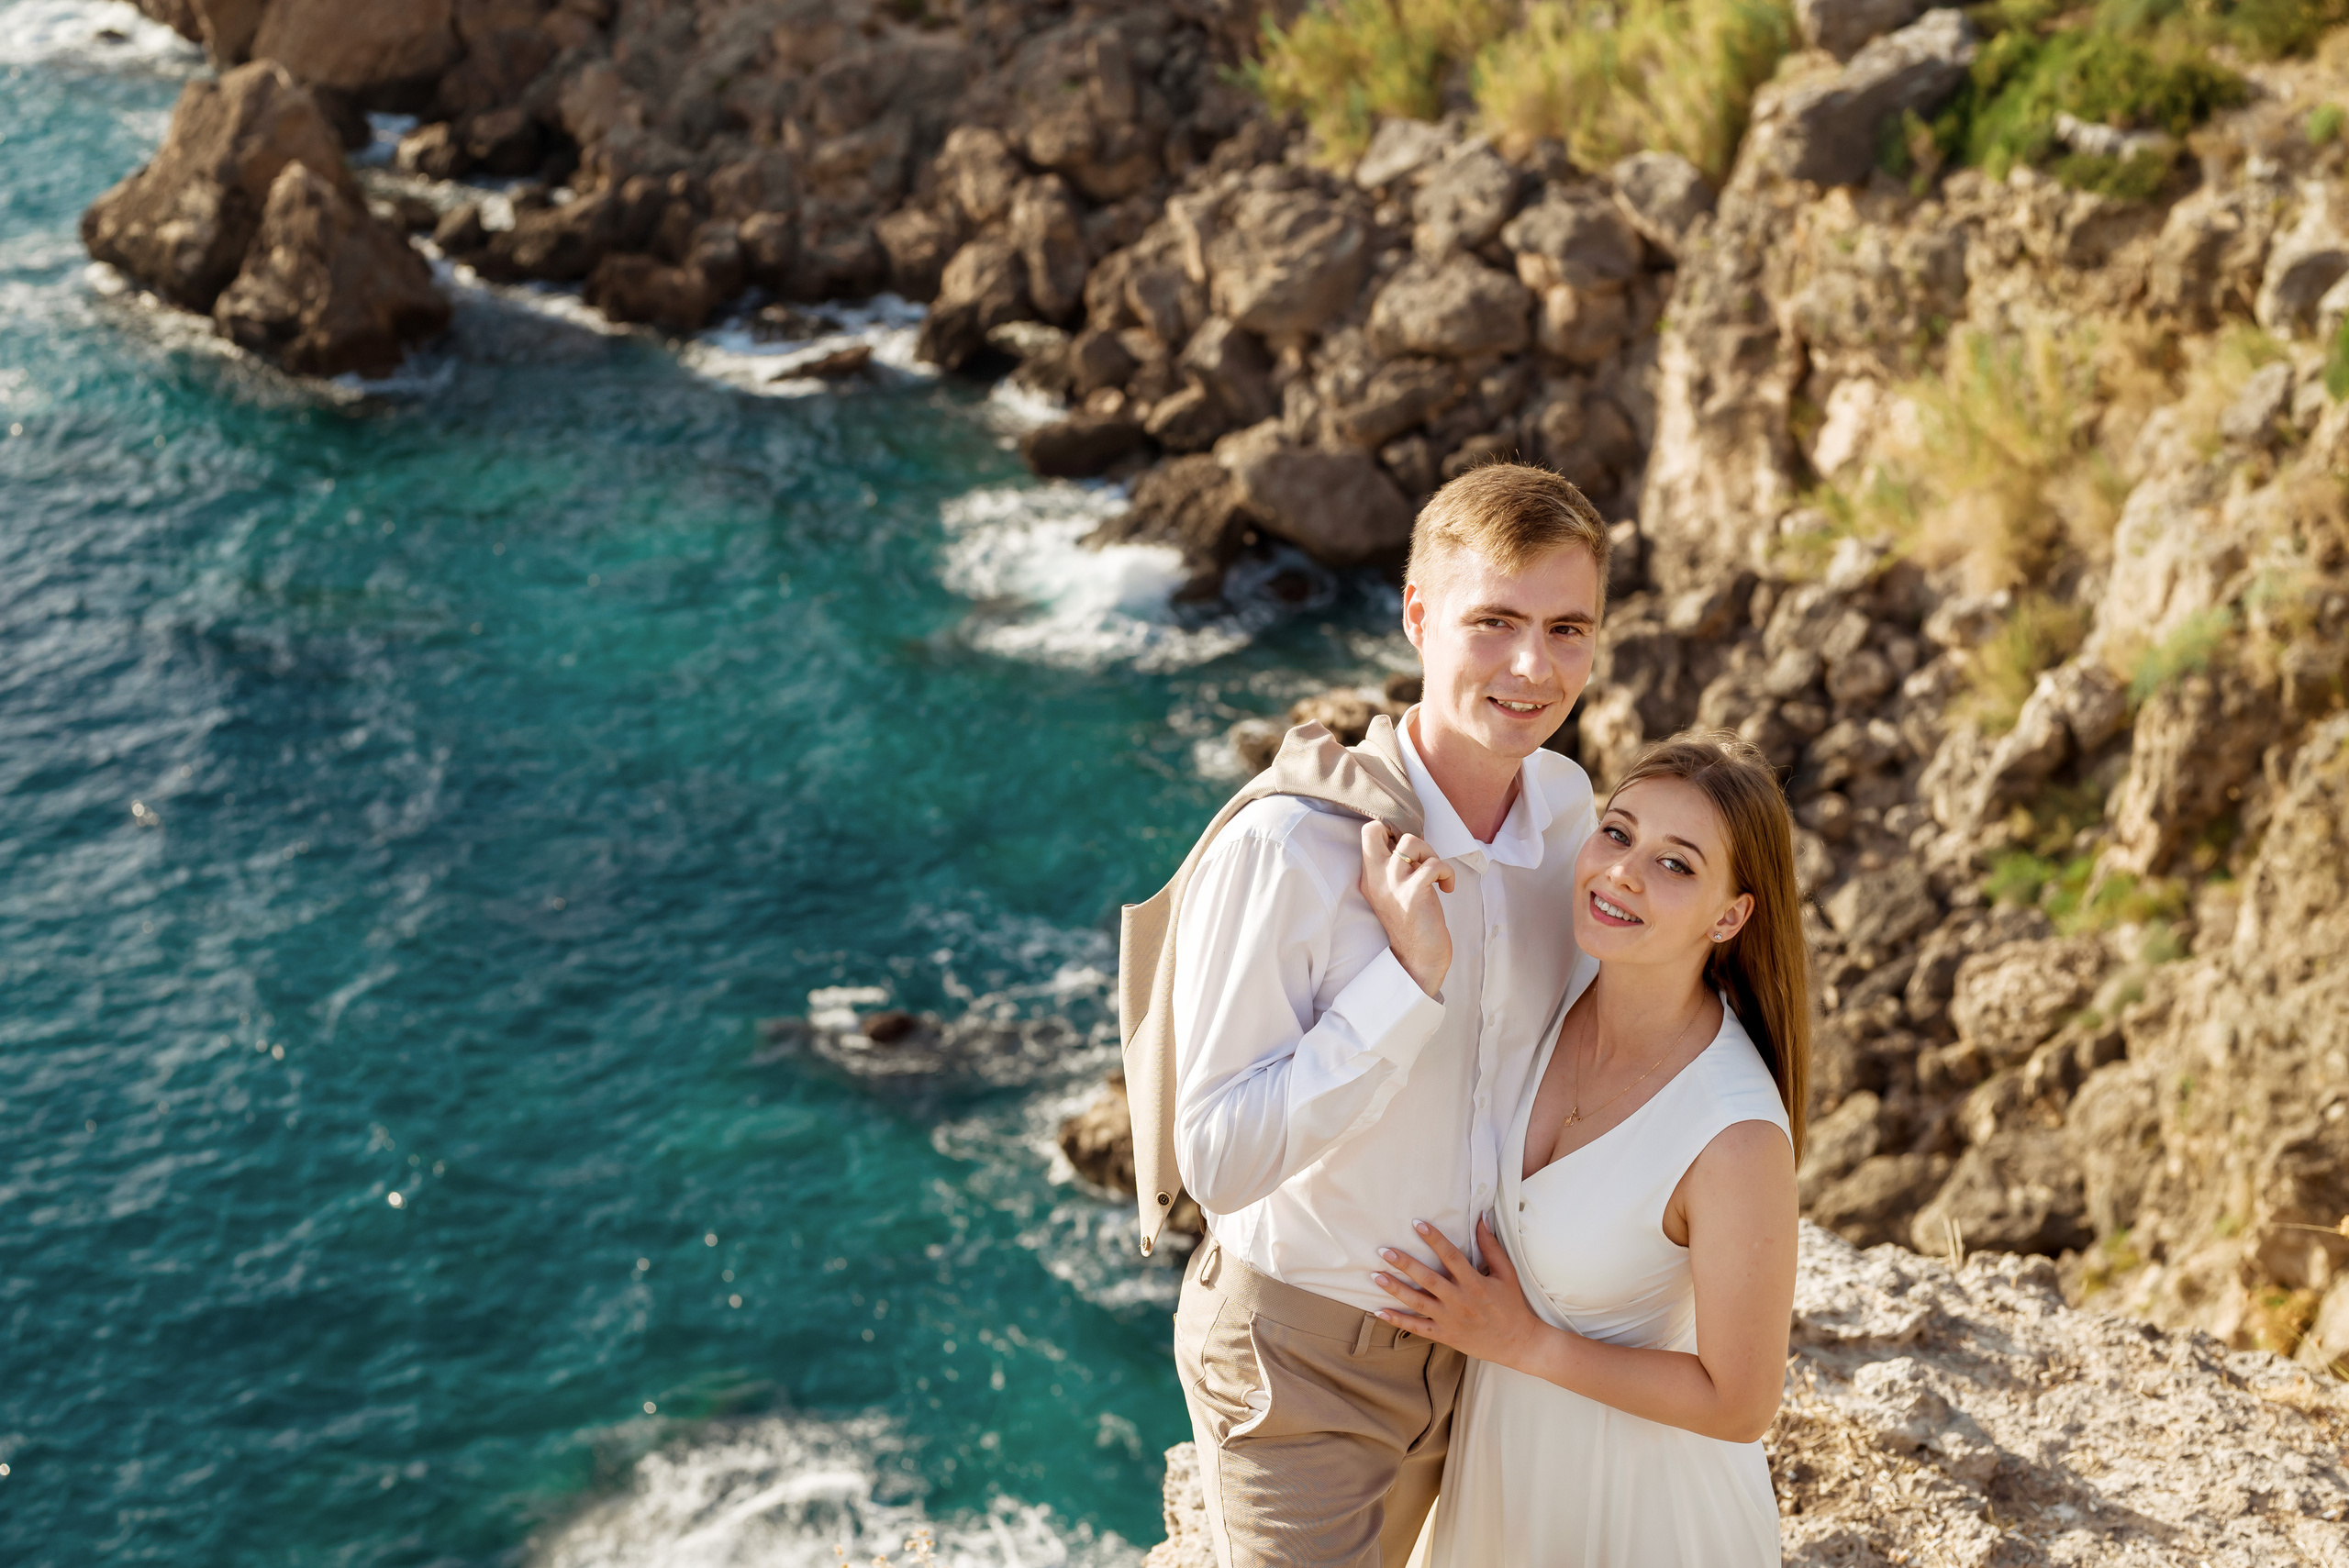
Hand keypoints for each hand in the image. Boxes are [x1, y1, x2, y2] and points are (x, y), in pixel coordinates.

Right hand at [1358, 820, 1452, 997]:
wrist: (1418, 959)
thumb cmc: (1413, 924)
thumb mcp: (1394, 892)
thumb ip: (1396, 868)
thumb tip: (1413, 842)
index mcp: (1369, 877)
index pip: (1367, 833)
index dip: (1391, 830)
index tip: (1409, 850)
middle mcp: (1376, 878)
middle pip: (1374, 830)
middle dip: (1402, 831)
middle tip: (1416, 854)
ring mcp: (1393, 885)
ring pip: (1412, 842)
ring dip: (1431, 854)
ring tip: (1435, 874)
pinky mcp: (1413, 893)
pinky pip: (1435, 865)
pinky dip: (1447, 873)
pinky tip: (1447, 888)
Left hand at [1371, 1217, 1546, 1369]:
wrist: (1517, 1343)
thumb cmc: (1511, 1305)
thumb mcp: (1506, 1273)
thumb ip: (1491, 1247)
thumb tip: (1481, 1218)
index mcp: (1475, 1283)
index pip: (1451, 1256)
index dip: (1434, 1239)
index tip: (1416, 1224)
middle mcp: (1460, 1301)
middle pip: (1428, 1279)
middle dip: (1405, 1264)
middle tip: (1384, 1250)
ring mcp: (1450, 1320)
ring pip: (1417, 1303)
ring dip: (1395, 1289)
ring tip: (1375, 1275)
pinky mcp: (1445, 1335)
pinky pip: (1417, 1328)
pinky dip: (1397, 1320)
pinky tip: (1379, 1311)